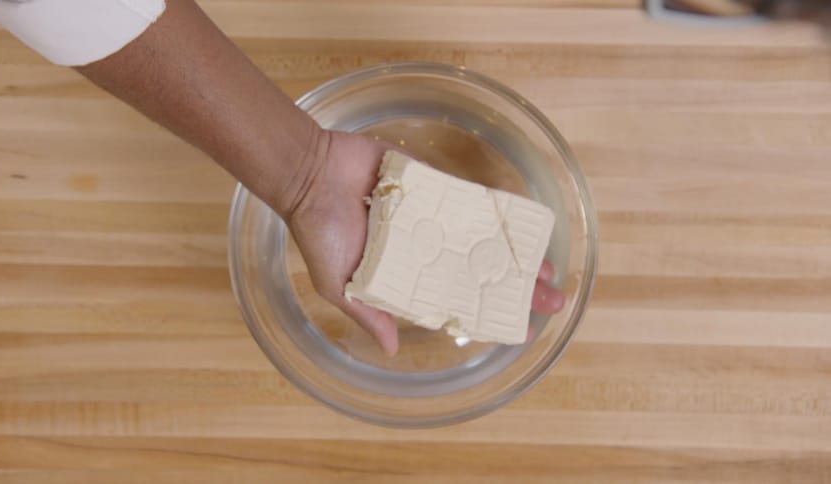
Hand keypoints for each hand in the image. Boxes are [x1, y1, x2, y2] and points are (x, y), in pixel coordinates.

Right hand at [285, 130, 564, 355]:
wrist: (310, 175)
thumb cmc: (319, 232)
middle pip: (478, 272)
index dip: (486, 313)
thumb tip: (392, 350)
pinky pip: (470, 201)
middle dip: (515, 286)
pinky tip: (521, 226)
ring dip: (513, 253)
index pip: (454, 300)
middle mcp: (423, 250)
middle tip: (553, 299)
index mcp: (403, 276)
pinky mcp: (432, 186)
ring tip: (547, 267)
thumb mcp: (337, 283)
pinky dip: (496, 213)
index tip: (522, 327)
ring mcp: (431, 217)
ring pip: (482, 239)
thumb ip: (367, 312)